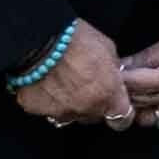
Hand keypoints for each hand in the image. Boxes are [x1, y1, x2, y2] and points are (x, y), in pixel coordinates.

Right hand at [12, 24, 133, 126]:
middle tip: (84, 83)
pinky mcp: (36, 109)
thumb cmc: (75, 39)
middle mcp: (85, 109)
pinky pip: (46, 108)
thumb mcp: (107, 48)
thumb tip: (113, 75)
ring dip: (70, 103)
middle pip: (94, 116)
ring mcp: (59, 112)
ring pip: (70, 114)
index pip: (122, 119)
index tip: (114, 104)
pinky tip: (45, 82)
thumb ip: (112, 69)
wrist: (38, 39)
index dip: (120, 112)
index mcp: (108, 95)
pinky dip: (47, 99)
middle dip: (93, 104)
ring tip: (62, 81)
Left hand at [111, 17, 158, 127]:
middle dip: (121, 90)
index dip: (117, 76)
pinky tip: (152, 101)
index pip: (134, 84)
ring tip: (133, 90)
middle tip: (112, 78)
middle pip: (137, 102)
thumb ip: (149, 56)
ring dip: (136, 106)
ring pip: (147, 118)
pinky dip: (154, 115)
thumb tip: (122, 65)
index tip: (107, 68)